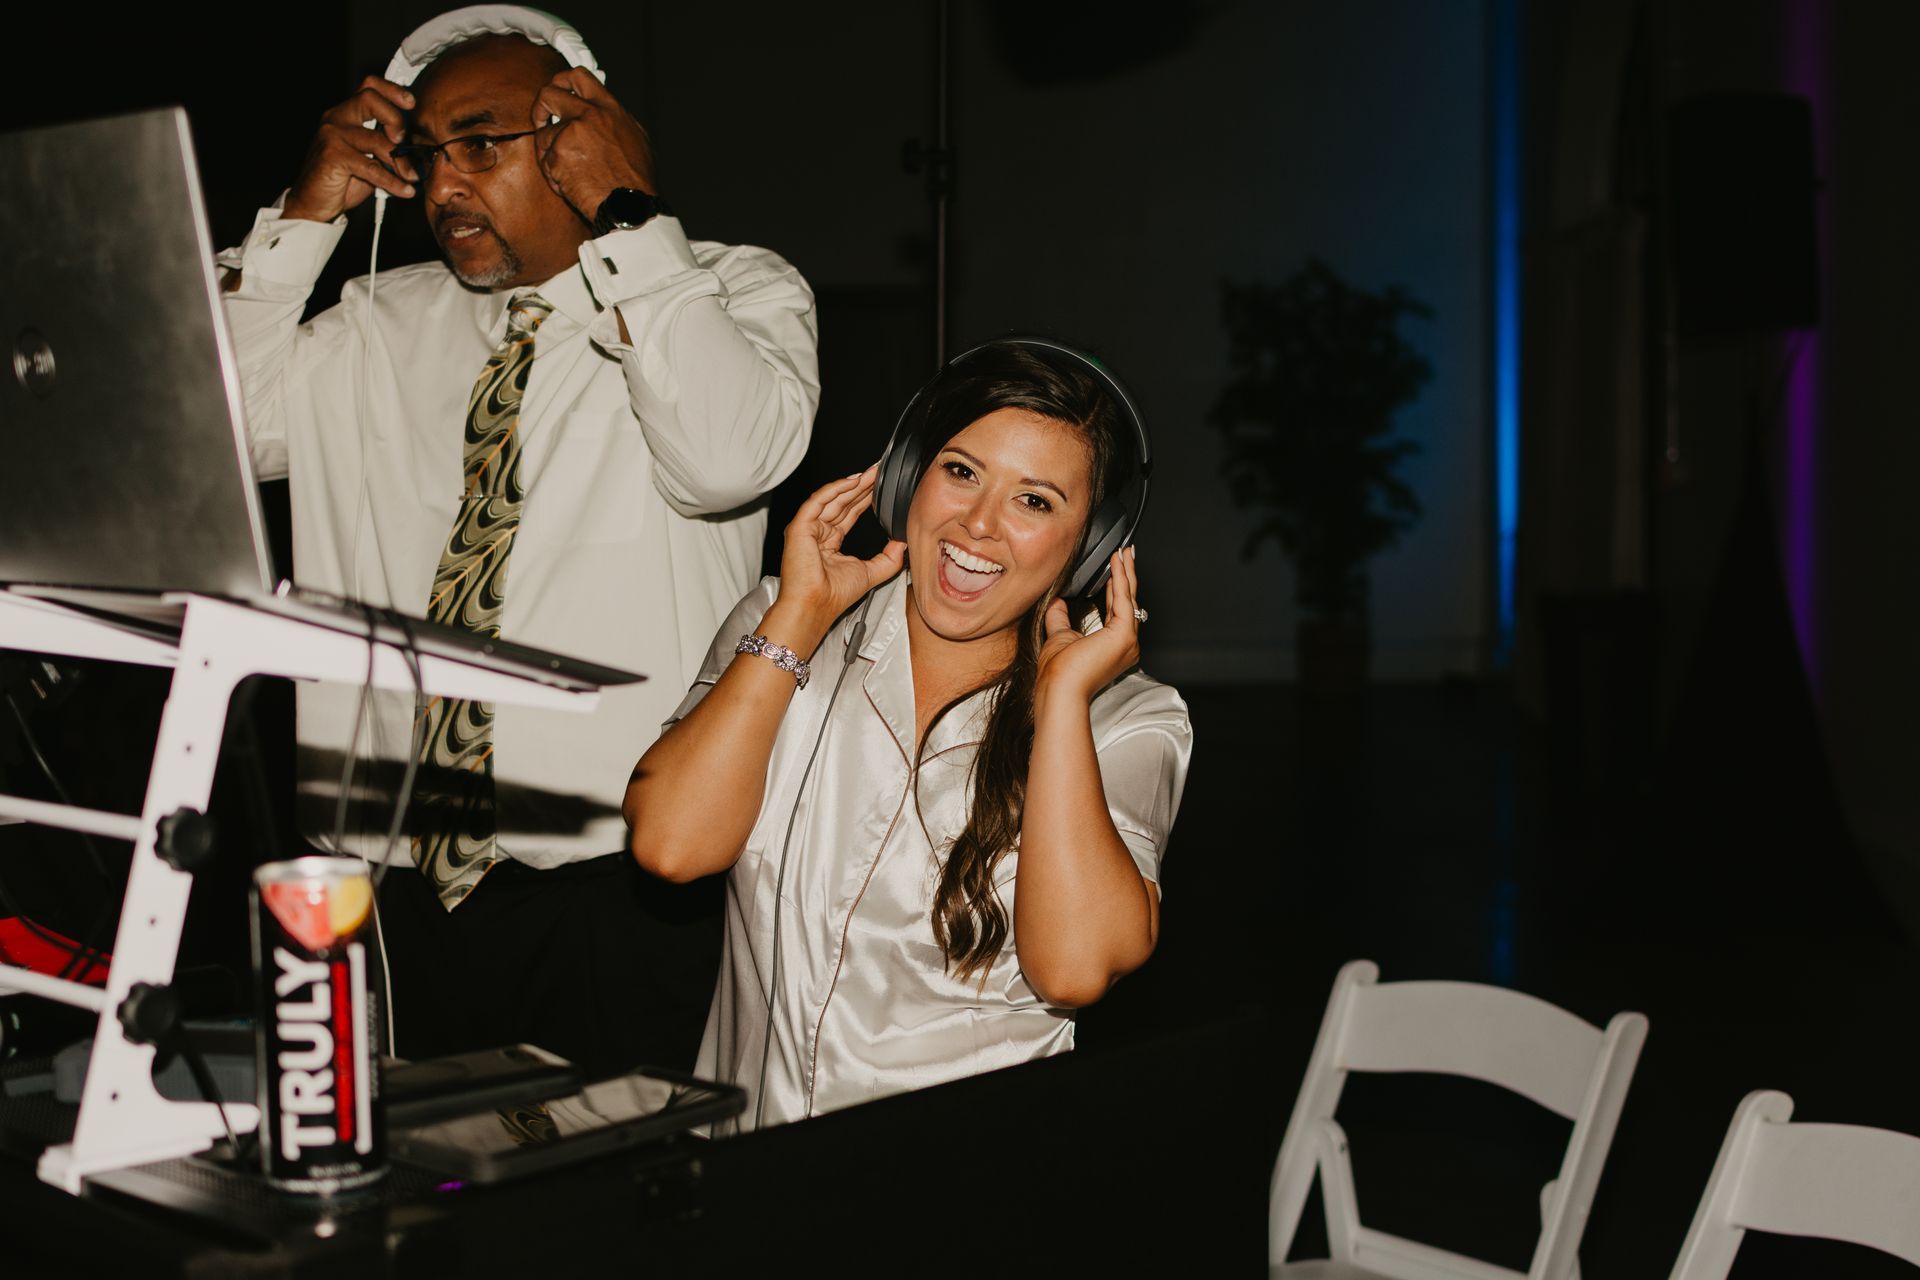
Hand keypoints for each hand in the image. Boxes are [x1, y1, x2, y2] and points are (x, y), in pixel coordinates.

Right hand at [283, 77, 417, 222]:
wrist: (314, 203)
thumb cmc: (343, 179)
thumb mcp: (369, 157)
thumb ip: (386, 145)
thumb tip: (418, 148)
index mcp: (346, 114)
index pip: (368, 87)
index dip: (392, 90)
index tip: (410, 102)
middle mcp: (337, 118)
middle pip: (371, 99)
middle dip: (396, 119)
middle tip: (404, 142)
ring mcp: (332, 135)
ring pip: (377, 139)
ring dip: (401, 162)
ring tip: (412, 178)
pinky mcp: (333, 156)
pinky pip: (372, 167)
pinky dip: (393, 181)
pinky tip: (404, 190)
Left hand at [530, 68, 656, 221]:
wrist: (629, 206)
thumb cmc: (636, 180)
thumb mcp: (636, 138)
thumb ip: (614, 119)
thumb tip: (600, 110)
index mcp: (609, 108)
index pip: (578, 77)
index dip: (561, 81)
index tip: (556, 92)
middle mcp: (589, 115)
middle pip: (548, 93)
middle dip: (540, 108)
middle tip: (543, 123)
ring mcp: (571, 134)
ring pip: (543, 134)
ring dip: (549, 154)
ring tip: (568, 172)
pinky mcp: (558, 155)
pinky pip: (544, 161)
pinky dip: (553, 175)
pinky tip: (571, 185)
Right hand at [767, 467, 904, 655]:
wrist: (815, 607)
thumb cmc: (834, 596)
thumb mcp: (872, 573)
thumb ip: (890, 558)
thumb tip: (904, 542)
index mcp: (830, 543)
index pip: (849, 513)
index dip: (865, 498)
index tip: (881, 487)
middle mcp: (817, 533)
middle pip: (842, 502)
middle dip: (862, 486)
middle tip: (879, 472)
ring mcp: (807, 529)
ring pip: (831, 498)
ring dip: (852, 484)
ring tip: (871, 473)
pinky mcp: (799, 527)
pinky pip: (818, 501)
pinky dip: (835, 489)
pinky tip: (853, 481)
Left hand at [1035, 547, 1142, 703]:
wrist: (1059, 689)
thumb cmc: (1059, 674)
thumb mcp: (1058, 636)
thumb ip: (1060, 617)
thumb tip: (1056, 599)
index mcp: (1114, 646)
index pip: (1117, 610)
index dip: (1117, 587)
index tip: (1115, 568)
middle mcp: (1126, 644)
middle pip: (1128, 601)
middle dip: (1127, 574)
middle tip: (1127, 553)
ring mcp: (1128, 640)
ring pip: (1128, 597)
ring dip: (1126, 572)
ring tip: (1124, 552)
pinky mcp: (1123, 634)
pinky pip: (1124, 600)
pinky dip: (1120, 579)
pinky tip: (1117, 563)